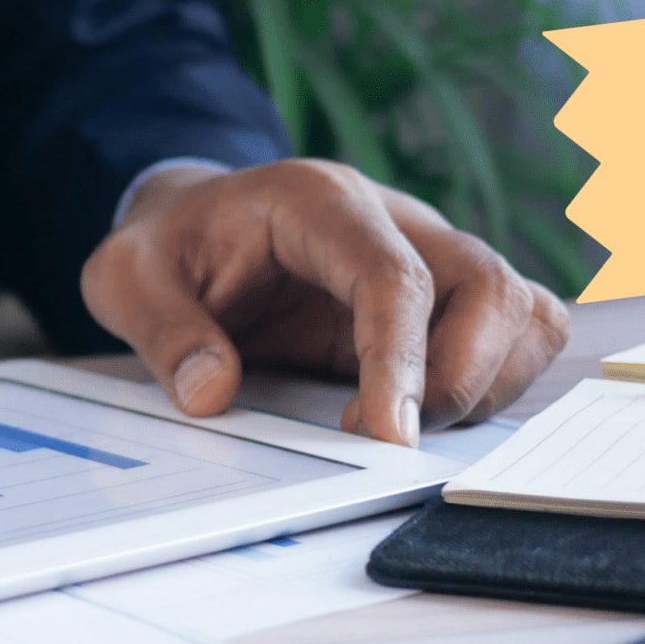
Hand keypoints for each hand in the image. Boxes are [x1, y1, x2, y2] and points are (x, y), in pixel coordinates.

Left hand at [81, 160, 568, 444]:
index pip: (394, 275)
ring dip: (486, 384)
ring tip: (406, 426)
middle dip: (459, 378)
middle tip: (388, 441)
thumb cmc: (168, 249)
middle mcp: (394, 220)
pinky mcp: (445, 299)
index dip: (402, 358)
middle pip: (487, 286)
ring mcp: (430, 256)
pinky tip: (431, 412)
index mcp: (319, 202)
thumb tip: (212, 393)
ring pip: (519, 309)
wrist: (193, 226)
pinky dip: (498, 381)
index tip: (387, 436)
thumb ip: (163, 330)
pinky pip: (518, 331)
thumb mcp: (124, 278)